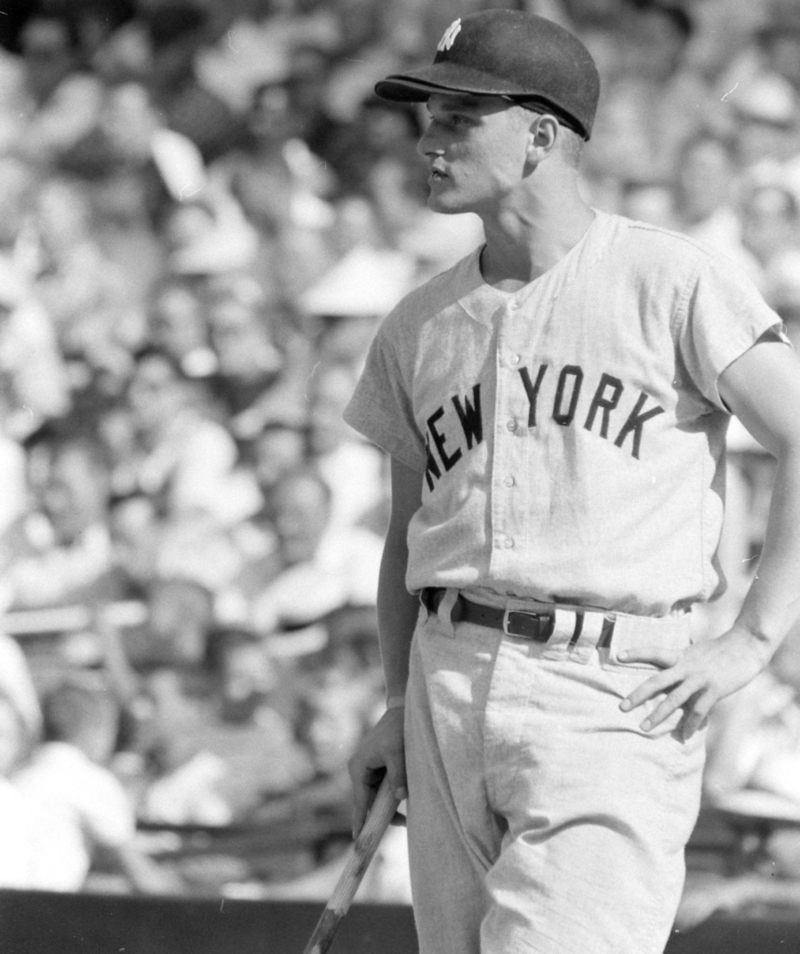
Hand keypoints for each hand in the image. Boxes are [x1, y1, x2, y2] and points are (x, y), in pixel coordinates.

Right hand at [348, 706, 406, 837]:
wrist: (402, 710)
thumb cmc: (397, 730)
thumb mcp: (398, 753)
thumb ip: (398, 776)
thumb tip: (400, 798)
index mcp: (358, 768)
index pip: (359, 802)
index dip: (360, 821)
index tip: (358, 841)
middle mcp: (360, 770)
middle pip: (369, 802)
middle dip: (383, 815)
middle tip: (403, 825)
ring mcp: (368, 770)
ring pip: (378, 797)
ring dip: (391, 805)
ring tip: (408, 817)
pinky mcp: (379, 768)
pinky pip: (383, 788)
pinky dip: (393, 795)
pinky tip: (406, 803)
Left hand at [619, 628, 770, 739]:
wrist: (745, 646)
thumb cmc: (720, 650)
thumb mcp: (695, 651)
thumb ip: (682, 661)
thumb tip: (671, 670)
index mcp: (680, 656)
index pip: (653, 652)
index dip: (636, 653)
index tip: (618, 656)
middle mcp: (686, 667)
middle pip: (656, 682)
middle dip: (637, 695)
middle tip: (622, 707)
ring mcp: (699, 679)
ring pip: (674, 700)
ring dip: (657, 715)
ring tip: (644, 727)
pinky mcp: (714, 690)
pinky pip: (698, 711)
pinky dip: (690, 725)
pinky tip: (683, 736)